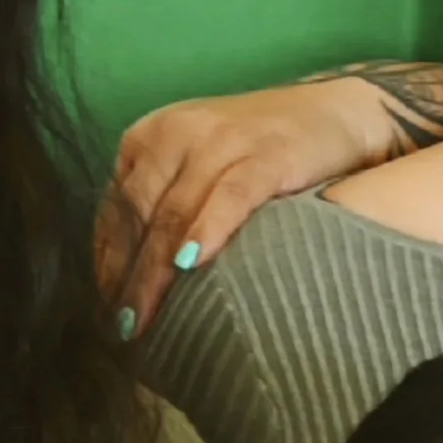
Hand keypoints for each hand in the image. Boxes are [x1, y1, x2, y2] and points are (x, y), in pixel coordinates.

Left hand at [99, 76, 401, 335]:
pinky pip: (229, 197)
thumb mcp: (197, 165)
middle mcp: (176, 132)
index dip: (107, 262)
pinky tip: (193, 266)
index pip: (115, 208)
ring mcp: (221, 140)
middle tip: (123, 328)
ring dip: (157, 272)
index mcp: (150, 137)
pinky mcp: (268, 153)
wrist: (336, 113)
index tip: (106, 308)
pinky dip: (208, 231)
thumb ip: (162, 204)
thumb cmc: (258, 152)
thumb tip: (123, 278)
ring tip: (146, 320)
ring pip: (174, 213)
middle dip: (128, 277)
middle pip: (139, 215)